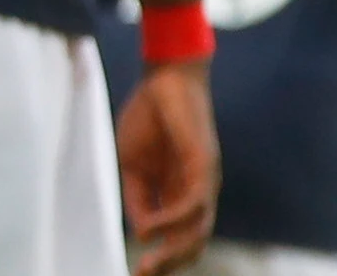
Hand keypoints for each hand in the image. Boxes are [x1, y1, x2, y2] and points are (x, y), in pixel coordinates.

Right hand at [115, 58, 218, 275]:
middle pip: (192, 242)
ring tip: (148, 264)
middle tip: (142, 274)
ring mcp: (204, 182)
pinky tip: (149, 229)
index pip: (176, 237)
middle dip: (169, 264)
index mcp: (178, 193)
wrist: (163, 80)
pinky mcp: (204, 167)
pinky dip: (171, 221)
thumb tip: (142, 233)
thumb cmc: (148, 118)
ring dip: (173, 252)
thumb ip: (138, 198)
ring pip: (197, 231)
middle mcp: (197, 193)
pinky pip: (192, 205)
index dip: (159, 257)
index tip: (136, 271)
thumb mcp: (132, 165)